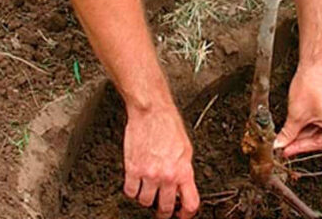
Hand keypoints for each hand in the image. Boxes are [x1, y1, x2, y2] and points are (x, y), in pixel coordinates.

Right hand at [123, 101, 199, 218]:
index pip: (190, 204)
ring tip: (149, 189)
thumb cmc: (169, 125)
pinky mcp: (132, 169)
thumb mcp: (186, 149)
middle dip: (164, 210)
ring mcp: (148, 174)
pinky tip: (137, 183)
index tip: (182, 215)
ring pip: (145, 202)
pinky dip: (133, 190)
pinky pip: (130, 192)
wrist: (151, 112)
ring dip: (147, 198)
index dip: (186, 215)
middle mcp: (167, 176)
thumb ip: (184, 170)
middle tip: (162, 207)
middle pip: (165, 208)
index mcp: (183, 171)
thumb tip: (183, 186)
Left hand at [274, 62, 321, 182]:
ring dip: (304, 135)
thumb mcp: (296, 114)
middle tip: (285, 149)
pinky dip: (308, 126)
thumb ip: (289, 133)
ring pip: (320, 133)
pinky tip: (295, 126)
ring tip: (286, 136)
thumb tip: (280, 146)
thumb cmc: (312, 84)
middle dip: (304, 146)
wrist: (316, 63)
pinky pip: (321, 123)